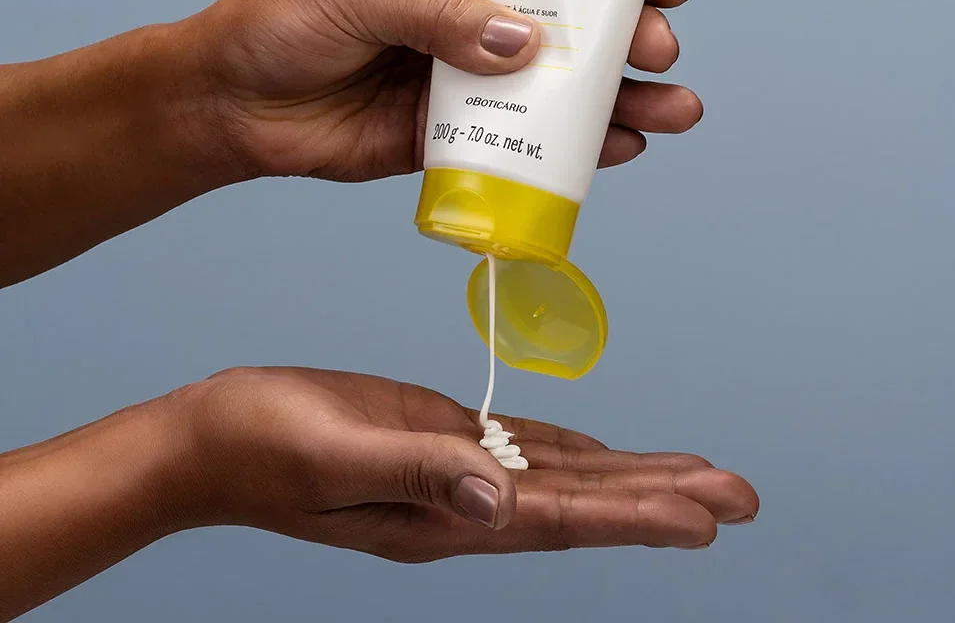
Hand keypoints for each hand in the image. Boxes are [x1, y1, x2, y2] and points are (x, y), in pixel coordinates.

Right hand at [174, 367, 757, 559]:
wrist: (213, 438)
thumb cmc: (261, 447)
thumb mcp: (333, 456)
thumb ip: (417, 475)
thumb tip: (499, 497)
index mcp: (441, 517)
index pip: (558, 520)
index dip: (635, 516)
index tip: (707, 515)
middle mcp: (461, 504)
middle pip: (580, 504)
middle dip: (662, 498)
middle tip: (739, 496)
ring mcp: (453, 470)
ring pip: (563, 476)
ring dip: (632, 477)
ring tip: (698, 477)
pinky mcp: (439, 435)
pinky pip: (523, 445)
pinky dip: (574, 452)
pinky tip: (606, 457)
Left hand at [190, 0, 702, 182]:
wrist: (229, 103)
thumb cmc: (285, 22)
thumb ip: (442, 17)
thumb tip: (528, 44)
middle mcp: (470, 23)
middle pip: (566, 29)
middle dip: (624, 41)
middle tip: (660, 54)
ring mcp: (464, 85)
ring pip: (555, 92)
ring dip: (618, 102)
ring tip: (674, 112)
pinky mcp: (449, 140)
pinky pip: (519, 145)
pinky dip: (569, 152)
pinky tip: (617, 152)